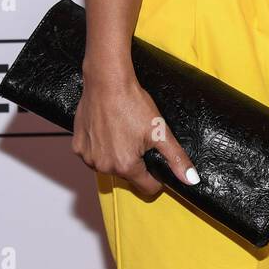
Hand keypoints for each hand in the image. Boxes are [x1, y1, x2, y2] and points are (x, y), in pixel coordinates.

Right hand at [72, 68, 198, 197]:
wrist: (107, 81)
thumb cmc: (132, 104)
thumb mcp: (160, 131)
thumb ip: (176, 158)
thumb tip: (191, 180)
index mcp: (126, 166)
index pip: (147, 187)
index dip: (156, 177)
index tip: (156, 160)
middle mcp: (104, 167)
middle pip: (128, 175)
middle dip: (136, 162)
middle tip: (139, 138)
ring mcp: (88, 157)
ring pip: (109, 165)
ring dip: (116, 154)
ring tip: (122, 131)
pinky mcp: (77, 145)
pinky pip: (93, 154)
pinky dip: (100, 146)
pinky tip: (107, 129)